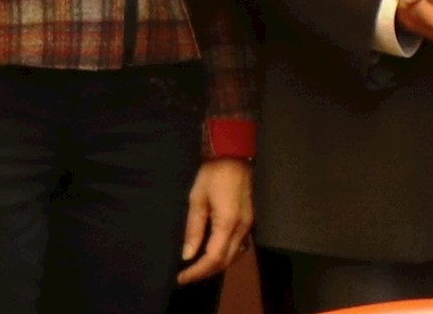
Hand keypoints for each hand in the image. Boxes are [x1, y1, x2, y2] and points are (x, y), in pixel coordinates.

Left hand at [175, 159, 251, 283]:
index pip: (213, 258)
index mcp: (228, 223)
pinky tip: (215, 252)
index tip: (181, 278)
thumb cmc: (214, 173)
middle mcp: (243, 228)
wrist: (235, 154)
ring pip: (235, 256)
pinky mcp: (251, 220)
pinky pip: (241, 246)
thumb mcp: (197, 199)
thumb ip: (194, 229)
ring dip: (217, 265)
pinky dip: (226, 255)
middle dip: (205, 272)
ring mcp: (250, 225)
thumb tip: (188, 255)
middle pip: (226, 261)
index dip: (197, 271)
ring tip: (197, 267)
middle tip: (186, 276)